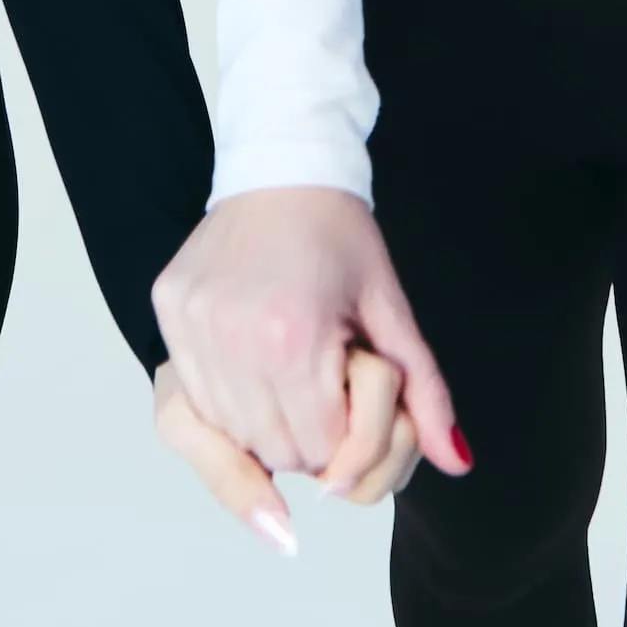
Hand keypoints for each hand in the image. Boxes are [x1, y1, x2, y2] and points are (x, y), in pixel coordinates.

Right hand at [151, 186, 468, 484]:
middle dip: (306, 435)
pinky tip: (250, 360)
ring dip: (264, 422)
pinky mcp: (170, 311)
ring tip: (286, 372)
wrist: (281, 166)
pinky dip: (226, 396)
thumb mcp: (391, 309)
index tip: (349, 395)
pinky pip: (194, 393)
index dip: (346, 435)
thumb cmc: (336, 233)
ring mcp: (193, 324)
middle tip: (320, 386)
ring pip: (230, 431)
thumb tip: (456, 460)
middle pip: (275, 448)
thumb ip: (425, 392)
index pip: (321, 448)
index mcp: (295, 338)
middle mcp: (234, 337)